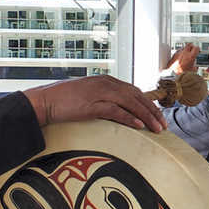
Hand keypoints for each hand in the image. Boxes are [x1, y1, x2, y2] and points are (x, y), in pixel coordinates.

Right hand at [24, 75, 164, 131]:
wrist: (45, 101)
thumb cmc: (65, 101)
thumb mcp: (89, 96)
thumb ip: (104, 99)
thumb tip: (119, 111)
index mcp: (106, 81)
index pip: (134, 91)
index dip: (148, 103)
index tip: (158, 115)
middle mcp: (106, 84)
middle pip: (137, 96)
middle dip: (152, 110)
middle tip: (163, 124)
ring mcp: (99, 93)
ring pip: (130, 103)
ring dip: (146, 116)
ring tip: (157, 128)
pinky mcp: (92, 105)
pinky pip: (116, 111)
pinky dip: (129, 118)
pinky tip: (139, 126)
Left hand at [166, 43, 198, 73]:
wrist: (172, 74)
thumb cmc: (182, 73)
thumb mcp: (192, 71)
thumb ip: (195, 67)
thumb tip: (196, 66)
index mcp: (190, 56)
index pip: (196, 48)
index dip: (198, 49)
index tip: (198, 51)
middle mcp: (184, 53)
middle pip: (189, 44)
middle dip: (192, 47)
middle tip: (192, 50)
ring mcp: (179, 53)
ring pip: (184, 47)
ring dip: (186, 50)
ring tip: (186, 55)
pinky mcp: (174, 54)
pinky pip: (178, 51)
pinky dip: (180, 53)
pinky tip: (181, 58)